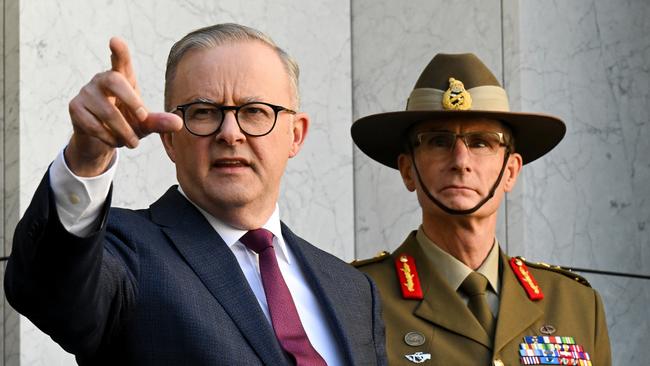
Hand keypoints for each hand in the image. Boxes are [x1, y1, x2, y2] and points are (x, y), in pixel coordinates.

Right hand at [66, 37, 182, 176]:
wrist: (101, 141)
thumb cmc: (126, 125)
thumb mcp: (144, 124)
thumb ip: (159, 122)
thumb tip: (179, 123)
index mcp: (122, 78)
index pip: (121, 61)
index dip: (120, 52)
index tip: (115, 41)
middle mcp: (102, 80)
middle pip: (114, 80)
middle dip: (131, 99)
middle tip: (143, 118)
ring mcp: (86, 92)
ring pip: (107, 110)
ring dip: (123, 130)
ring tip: (132, 143)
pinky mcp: (75, 107)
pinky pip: (94, 124)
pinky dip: (109, 137)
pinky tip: (115, 141)